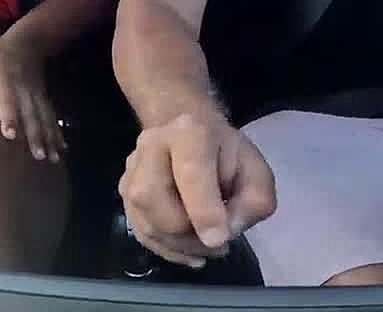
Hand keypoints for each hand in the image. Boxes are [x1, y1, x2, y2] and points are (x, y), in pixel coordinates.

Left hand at [0, 35, 65, 162]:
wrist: (30, 41)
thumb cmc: (1, 52)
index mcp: (7, 80)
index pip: (8, 100)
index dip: (10, 117)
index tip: (11, 135)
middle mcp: (25, 89)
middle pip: (31, 114)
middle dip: (36, 135)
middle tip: (39, 156)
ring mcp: (36, 94)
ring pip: (44, 118)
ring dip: (50, 138)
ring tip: (53, 158)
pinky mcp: (43, 97)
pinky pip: (51, 117)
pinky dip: (57, 133)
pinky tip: (62, 148)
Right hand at [118, 113, 275, 268]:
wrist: (192, 136)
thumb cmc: (228, 156)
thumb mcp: (257, 173)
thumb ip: (252, 202)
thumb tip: (225, 231)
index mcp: (189, 132)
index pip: (191, 173)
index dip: (204, 211)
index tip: (220, 240)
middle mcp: (151, 145)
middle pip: (154, 199)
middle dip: (188, 233)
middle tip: (218, 245)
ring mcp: (132, 168)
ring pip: (145, 221)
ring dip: (180, 246)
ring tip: (207, 248)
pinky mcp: (125, 191)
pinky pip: (141, 232)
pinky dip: (167, 250)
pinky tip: (189, 251)